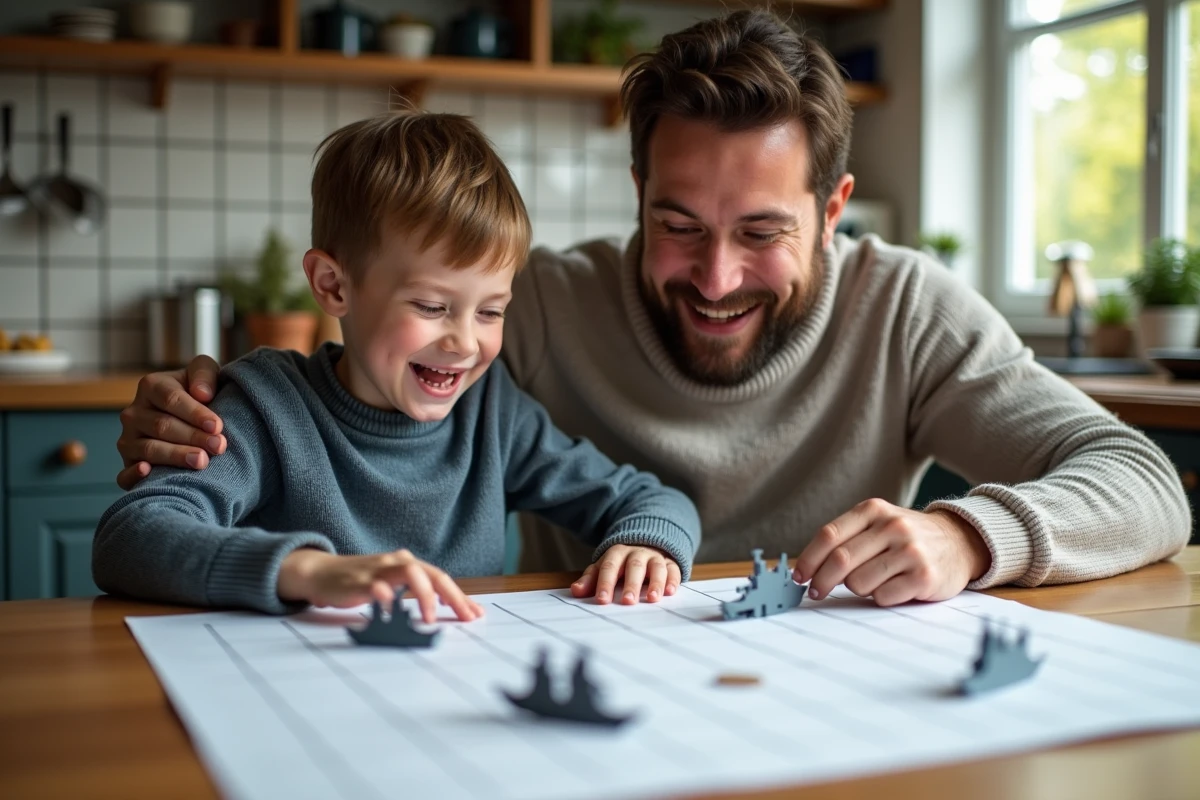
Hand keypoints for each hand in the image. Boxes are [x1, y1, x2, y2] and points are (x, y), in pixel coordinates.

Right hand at [116, 356, 225, 489]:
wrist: (191, 418)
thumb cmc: (200, 393)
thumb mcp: (205, 374)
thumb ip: (204, 375)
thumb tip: (202, 394)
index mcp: (151, 387)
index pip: (171, 399)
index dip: (195, 413)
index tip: (217, 426)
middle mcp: (134, 413)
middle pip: (162, 426)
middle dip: (193, 437)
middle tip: (218, 446)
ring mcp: (128, 440)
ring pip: (148, 449)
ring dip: (176, 456)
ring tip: (202, 461)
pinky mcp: (128, 464)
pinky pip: (124, 474)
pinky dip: (134, 476)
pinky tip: (148, 472)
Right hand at [277, 548, 484, 621]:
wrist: (320, 573)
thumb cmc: (359, 581)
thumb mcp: (391, 585)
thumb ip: (413, 594)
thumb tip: (441, 611)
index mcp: (408, 564)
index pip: (441, 579)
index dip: (460, 596)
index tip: (476, 614)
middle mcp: (397, 562)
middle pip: (432, 574)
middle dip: (453, 596)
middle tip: (465, 617)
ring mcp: (378, 570)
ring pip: (410, 573)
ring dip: (425, 596)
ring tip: (431, 619)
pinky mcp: (358, 582)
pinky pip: (376, 587)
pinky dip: (388, 597)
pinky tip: (396, 610)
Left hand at [570, 545, 680, 604]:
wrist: (644, 543)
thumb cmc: (620, 563)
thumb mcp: (603, 567)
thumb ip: (590, 580)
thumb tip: (575, 591)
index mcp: (617, 553)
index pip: (609, 567)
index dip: (605, 583)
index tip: (602, 600)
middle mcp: (637, 553)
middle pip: (634, 566)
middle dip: (631, 584)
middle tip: (628, 602)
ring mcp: (654, 557)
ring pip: (656, 567)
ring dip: (655, 582)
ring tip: (653, 599)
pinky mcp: (670, 563)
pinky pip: (673, 569)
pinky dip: (673, 580)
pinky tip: (670, 592)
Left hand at [793, 499, 991, 606]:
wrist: (959, 542)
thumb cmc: (907, 537)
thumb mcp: (878, 523)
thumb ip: (847, 539)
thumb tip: (807, 568)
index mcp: (874, 510)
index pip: (829, 535)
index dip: (809, 559)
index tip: (799, 576)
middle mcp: (892, 527)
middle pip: (840, 561)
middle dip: (822, 581)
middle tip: (817, 592)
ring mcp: (910, 551)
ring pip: (859, 582)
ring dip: (858, 589)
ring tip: (873, 581)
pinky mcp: (924, 577)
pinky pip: (883, 597)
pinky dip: (881, 598)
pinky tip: (893, 588)